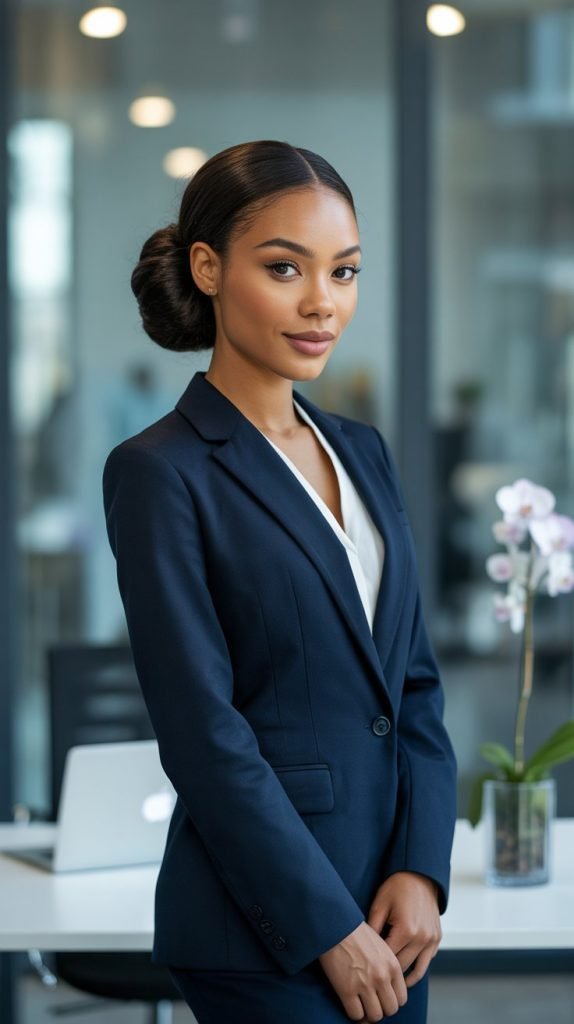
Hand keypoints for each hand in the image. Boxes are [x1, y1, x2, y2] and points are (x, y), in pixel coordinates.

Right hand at [318, 920, 407, 1020]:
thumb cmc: (355, 932)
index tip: (382, 998)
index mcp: (392, 965)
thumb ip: (387, 966)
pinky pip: (356, 1015)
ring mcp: (365, 984)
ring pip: (374, 1016)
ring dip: (368, 1014)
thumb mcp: (380, 945)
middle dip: (381, 1009)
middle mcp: (382, 977)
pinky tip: (350, 1004)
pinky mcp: (346, 989)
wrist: (335, 924)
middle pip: (390, 1010)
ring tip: (361, 1006)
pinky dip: (354, 1013)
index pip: (401, 998)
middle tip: (371, 1003)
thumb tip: (387, 986)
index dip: (391, 1000)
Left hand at [367, 872, 441, 987]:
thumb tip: (362, 950)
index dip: (376, 967)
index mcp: (406, 930)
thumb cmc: (396, 887)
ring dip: (404, 979)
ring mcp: (431, 940)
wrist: (420, 875)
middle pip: (402, 968)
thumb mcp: (379, 905)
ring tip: (392, 987)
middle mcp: (421, 938)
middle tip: (375, 983)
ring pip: (417, 970)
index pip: (388, 959)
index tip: (365, 974)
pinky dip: (417, 968)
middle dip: (388, 976)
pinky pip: (427, 961)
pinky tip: (405, 973)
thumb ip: (372, 929)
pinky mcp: (437, 938)